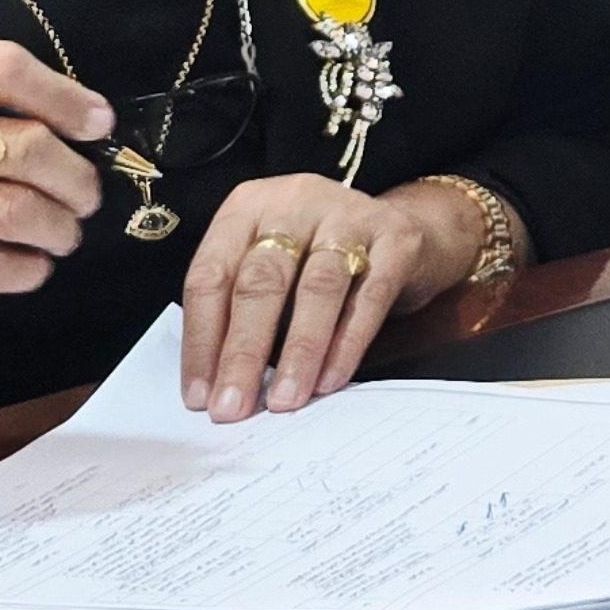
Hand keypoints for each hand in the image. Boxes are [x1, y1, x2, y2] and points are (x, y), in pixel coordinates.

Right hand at [0, 41, 112, 386]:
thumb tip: (73, 123)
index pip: (0, 67)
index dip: (63, 95)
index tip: (97, 123)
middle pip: (24, 146)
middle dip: (74, 178)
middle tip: (86, 196)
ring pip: (15, 211)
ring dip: (58, 228)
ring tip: (63, 234)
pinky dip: (26, 269)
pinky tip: (30, 266)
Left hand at [176, 175, 485, 419]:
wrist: (411, 227)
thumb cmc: (320, 257)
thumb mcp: (273, 267)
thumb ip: (243, 312)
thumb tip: (216, 386)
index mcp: (249, 206)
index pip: (211, 274)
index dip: (201, 338)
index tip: (198, 395)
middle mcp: (295, 202)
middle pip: (261, 280)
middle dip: (242, 352)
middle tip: (233, 407)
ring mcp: (349, 215)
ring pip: (316, 288)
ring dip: (297, 352)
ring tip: (284, 400)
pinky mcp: (397, 238)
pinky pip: (369, 297)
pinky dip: (347, 343)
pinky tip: (330, 380)